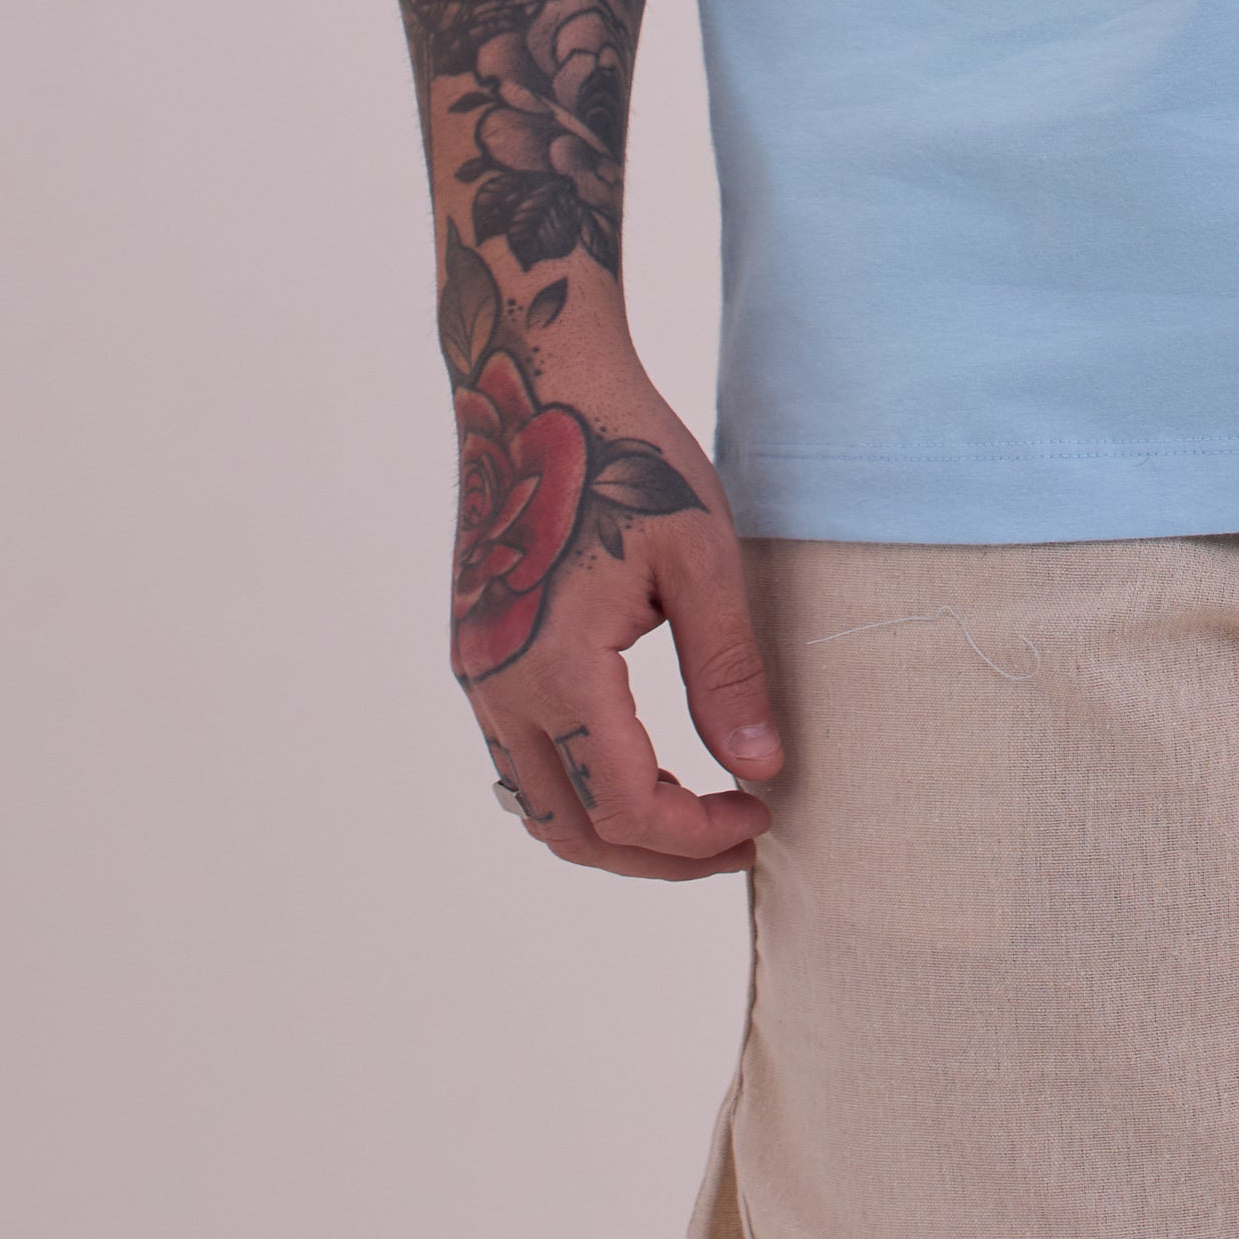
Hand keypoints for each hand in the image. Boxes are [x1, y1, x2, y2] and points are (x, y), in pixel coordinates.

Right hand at [441, 233, 781, 875]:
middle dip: (656, 854)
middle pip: (572, 833)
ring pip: (537, 804)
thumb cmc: (626, 455)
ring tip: (695, 808)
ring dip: (612, 828)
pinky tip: (640, 758)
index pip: (627, 809)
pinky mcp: (476, 653)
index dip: (698, 836)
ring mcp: (478, 674)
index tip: (762, 814)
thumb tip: (762, 769)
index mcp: (558, 669)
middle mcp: (500, 687)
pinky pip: (519, 757)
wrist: (535, 384)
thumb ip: (726, 670)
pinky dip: (579, 785)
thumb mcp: (699, 555)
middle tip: (734, 833)